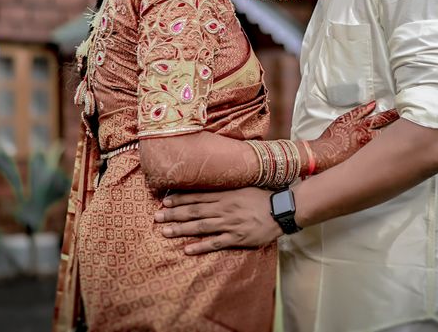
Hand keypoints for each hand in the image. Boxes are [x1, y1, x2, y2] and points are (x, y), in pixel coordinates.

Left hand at [154, 187, 280, 254]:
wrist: (281, 210)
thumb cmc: (262, 197)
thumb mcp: (243, 187)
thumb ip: (225, 189)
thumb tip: (208, 188)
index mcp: (225, 195)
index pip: (197, 197)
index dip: (180, 199)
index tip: (164, 201)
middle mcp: (224, 209)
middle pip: (194, 212)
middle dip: (174, 214)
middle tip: (156, 217)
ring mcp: (230, 224)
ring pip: (201, 227)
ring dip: (181, 229)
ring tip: (165, 232)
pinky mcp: (237, 238)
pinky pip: (215, 243)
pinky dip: (200, 246)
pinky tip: (187, 249)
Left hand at [307, 100, 398, 172]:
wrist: (320, 156)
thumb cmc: (337, 163)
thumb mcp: (357, 164)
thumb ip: (368, 159)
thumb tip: (377, 162)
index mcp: (369, 145)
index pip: (387, 138)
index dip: (396, 135)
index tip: (405, 132)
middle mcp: (365, 133)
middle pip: (384, 125)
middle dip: (395, 120)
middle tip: (406, 116)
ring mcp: (355, 124)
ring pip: (373, 117)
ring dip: (385, 114)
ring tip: (396, 109)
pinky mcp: (345, 120)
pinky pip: (358, 111)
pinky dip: (366, 107)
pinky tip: (373, 103)